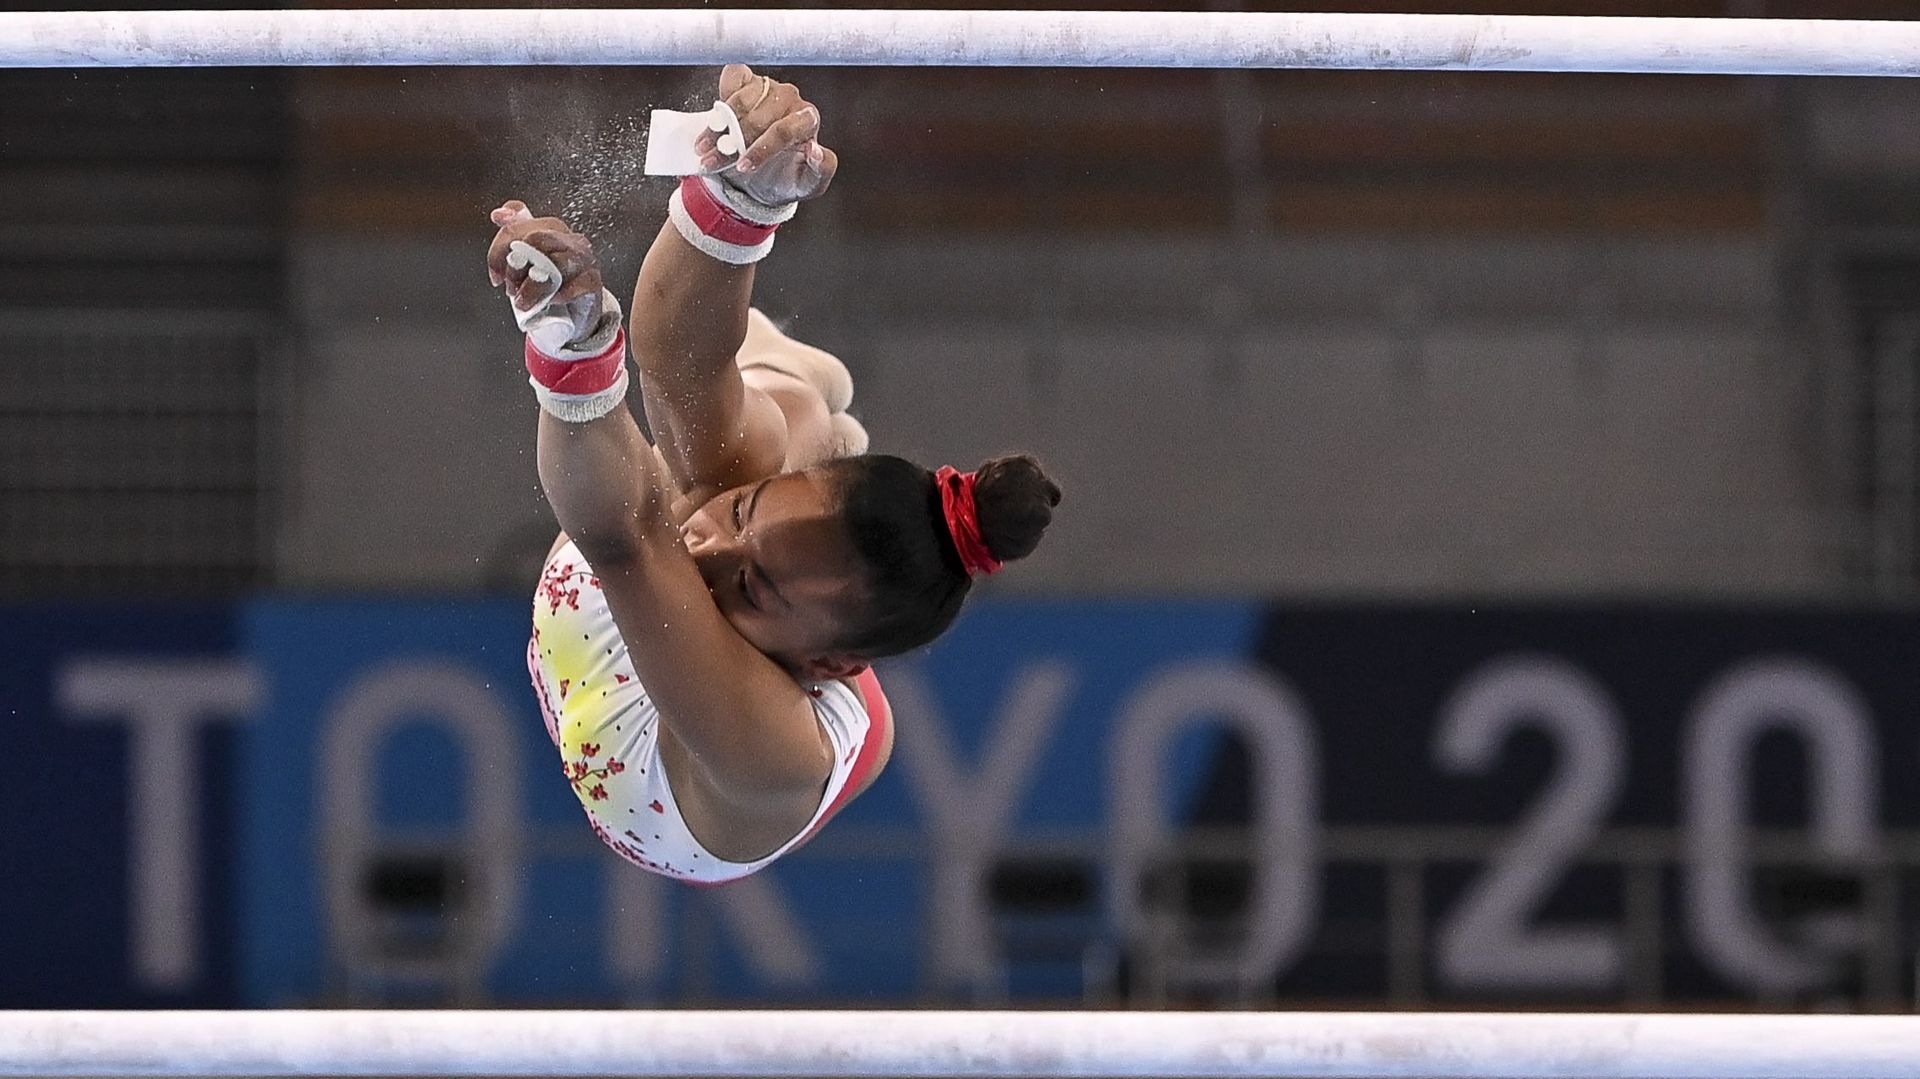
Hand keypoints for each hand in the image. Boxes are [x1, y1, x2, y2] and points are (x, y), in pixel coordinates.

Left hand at [486, 200, 604, 311]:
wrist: (579, 312)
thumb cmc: (553, 282)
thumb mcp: (529, 257)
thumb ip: (514, 232)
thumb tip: (498, 215)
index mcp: (552, 227)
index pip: (517, 226)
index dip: (499, 251)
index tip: (496, 277)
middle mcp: (570, 239)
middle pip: (536, 239)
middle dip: (516, 267)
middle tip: (511, 288)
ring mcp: (585, 260)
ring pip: (554, 264)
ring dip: (533, 287)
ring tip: (524, 302)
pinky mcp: (593, 282)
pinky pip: (572, 287)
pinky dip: (556, 297)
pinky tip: (550, 303)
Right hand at [697, 64, 837, 204]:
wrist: (758, 174)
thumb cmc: (785, 178)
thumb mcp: (807, 185)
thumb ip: (820, 170)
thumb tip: (815, 150)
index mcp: (808, 121)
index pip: (783, 131)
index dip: (760, 149)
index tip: (742, 167)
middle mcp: (790, 99)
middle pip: (758, 118)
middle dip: (733, 143)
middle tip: (712, 162)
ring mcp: (768, 86)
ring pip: (741, 100)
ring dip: (718, 126)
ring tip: (704, 148)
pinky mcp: (748, 78)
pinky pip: (733, 76)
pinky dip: (722, 95)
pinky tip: (714, 120)